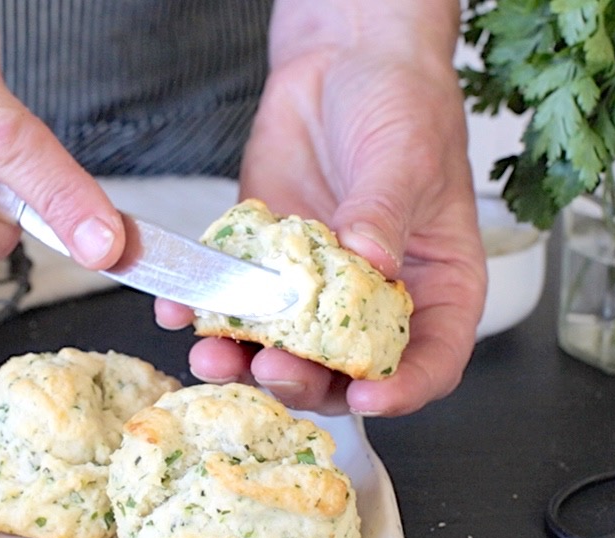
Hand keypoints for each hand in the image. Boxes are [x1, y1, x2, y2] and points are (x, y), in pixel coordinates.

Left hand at [156, 0, 485, 416]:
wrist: (343, 60)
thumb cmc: (403, 105)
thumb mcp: (405, 158)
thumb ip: (384, 214)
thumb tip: (372, 264)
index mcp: (436, 286)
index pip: (432, 360)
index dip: (404, 391)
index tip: (366, 400)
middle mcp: (374, 298)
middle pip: (344, 370)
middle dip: (304, 380)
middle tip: (270, 371)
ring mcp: (314, 286)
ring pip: (281, 348)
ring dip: (243, 361)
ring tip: (211, 356)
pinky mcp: (264, 262)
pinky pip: (233, 302)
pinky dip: (202, 314)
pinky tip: (177, 311)